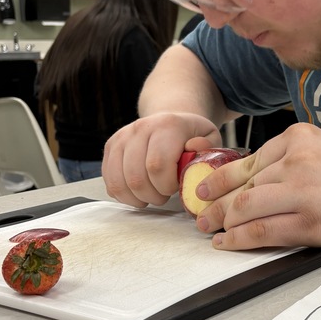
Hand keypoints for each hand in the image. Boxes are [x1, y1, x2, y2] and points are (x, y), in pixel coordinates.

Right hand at [102, 112, 221, 207]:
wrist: (168, 122)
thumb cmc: (191, 136)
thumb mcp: (210, 137)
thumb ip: (207, 146)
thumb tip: (194, 147)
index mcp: (167, 125)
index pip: (157, 165)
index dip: (167, 185)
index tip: (177, 186)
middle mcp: (140, 128)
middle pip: (137, 177)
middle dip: (154, 195)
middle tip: (165, 194)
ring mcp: (122, 137)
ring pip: (120, 182)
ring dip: (138, 197)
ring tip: (153, 194)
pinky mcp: (110, 147)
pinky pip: (110, 182)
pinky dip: (124, 195)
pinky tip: (139, 192)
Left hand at [193, 123, 320, 249]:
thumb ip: (287, 159)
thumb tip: (243, 182)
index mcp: (299, 137)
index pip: (248, 161)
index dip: (219, 178)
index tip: (205, 190)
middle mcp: (299, 160)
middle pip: (242, 185)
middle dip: (214, 203)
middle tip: (199, 215)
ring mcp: (304, 191)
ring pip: (245, 208)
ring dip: (222, 222)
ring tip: (211, 230)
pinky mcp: (311, 222)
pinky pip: (261, 231)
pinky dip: (238, 239)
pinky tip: (226, 243)